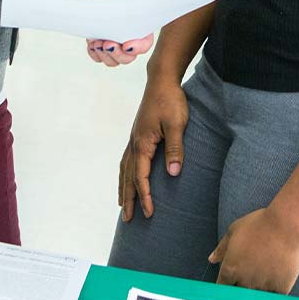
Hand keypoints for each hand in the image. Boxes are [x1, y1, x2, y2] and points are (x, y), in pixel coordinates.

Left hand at [85, 0, 153, 66]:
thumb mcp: (125, 2)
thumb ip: (129, 13)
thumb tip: (125, 23)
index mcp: (141, 31)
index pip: (145, 45)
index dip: (138, 48)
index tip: (127, 45)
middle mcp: (129, 42)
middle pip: (128, 58)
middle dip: (117, 54)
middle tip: (108, 44)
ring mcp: (115, 47)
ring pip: (112, 61)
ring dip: (104, 54)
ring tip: (97, 42)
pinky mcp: (101, 48)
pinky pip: (99, 58)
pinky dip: (95, 54)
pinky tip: (92, 44)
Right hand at [118, 75, 187, 220]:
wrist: (161, 79)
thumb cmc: (171, 100)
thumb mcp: (177, 124)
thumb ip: (175, 149)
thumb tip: (174, 174)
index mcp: (143, 143)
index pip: (141, 176)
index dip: (145, 196)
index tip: (150, 213)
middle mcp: (135, 142)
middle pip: (128, 176)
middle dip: (128, 198)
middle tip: (127, 220)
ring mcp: (134, 137)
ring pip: (125, 168)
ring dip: (123, 187)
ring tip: (121, 204)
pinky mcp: (138, 132)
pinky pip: (127, 158)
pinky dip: (125, 172)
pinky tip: (127, 176)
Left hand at [210, 208, 298, 293]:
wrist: (285, 224)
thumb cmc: (258, 223)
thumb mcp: (234, 230)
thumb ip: (222, 248)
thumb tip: (212, 259)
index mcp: (230, 268)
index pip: (222, 287)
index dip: (225, 285)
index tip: (230, 281)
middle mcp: (244, 281)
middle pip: (238, 293)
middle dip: (240, 285)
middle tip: (249, 271)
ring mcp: (262, 287)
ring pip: (255, 296)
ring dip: (257, 287)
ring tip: (263, 271)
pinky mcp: (280, 289)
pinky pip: (273, 297)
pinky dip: (272, 291)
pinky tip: (275, 278)